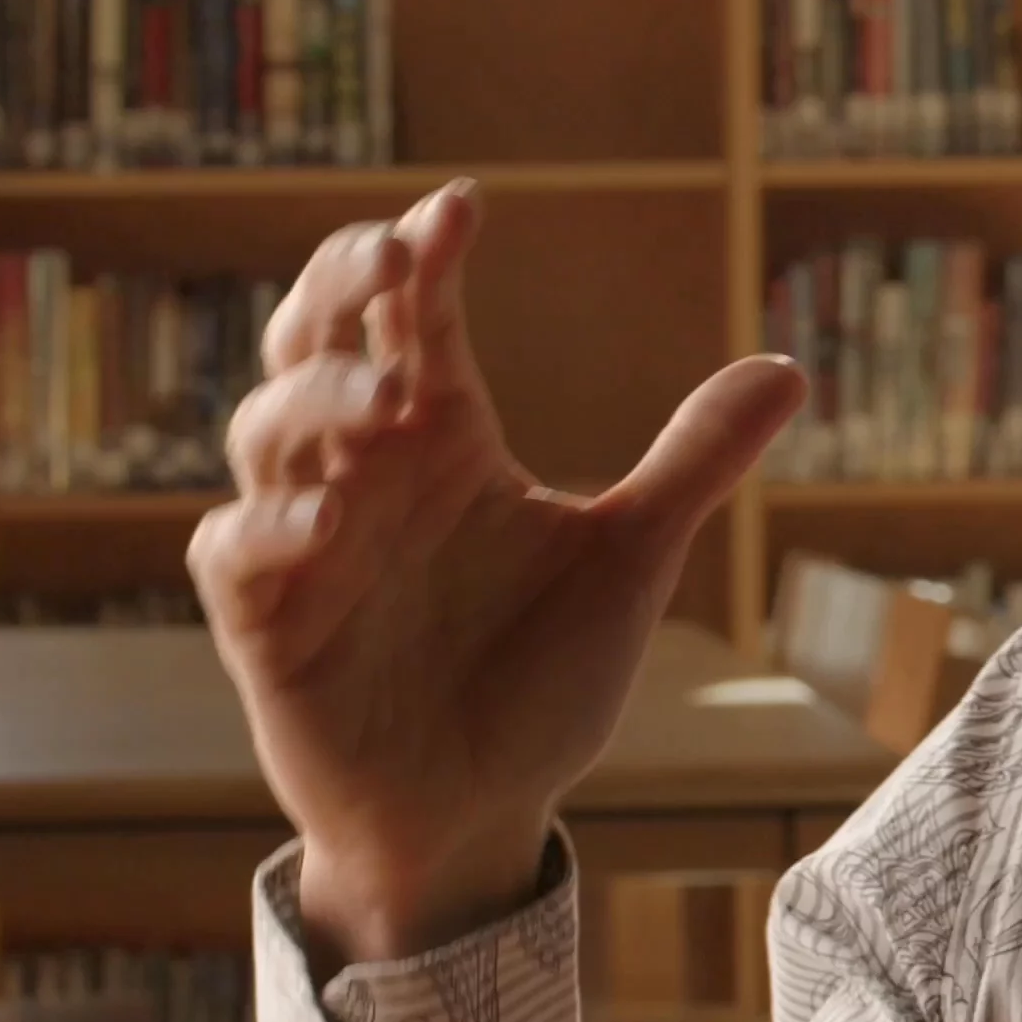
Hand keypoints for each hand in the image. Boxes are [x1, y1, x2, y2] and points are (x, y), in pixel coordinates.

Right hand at [189, 181, 802, 972]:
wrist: (478, 814)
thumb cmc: (535, 680)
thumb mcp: (627, 561)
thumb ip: (690, 462)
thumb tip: (790, 369)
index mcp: (440, 437)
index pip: (414, 317)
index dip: (421, 255)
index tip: (462, 208)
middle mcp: (364, 472)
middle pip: (314, 343)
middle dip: (336, 289)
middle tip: (388, 257)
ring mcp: (305, 544)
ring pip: (266, 432)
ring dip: (315, 400)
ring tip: (390, 397)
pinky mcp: (265, 623)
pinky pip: (232, 552)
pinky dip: (266, 528)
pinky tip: (324, 525)